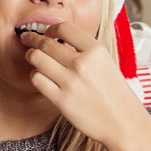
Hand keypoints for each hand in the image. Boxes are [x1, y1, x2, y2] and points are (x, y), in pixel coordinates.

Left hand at [20, 22, 147, 149]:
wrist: (123, 123)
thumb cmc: (114, 93)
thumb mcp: (106, 62)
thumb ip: (84, 50)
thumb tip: (58, 39)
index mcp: (96, 51)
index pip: (64, 28)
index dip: (51, 29)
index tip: (47, 33)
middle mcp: (83, 64)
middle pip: (46, 43)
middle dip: (33, 39)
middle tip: (27, 38)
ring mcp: (71, 82)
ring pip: (36, 58)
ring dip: (31, 56)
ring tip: (33, 57)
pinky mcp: (61, 100)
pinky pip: (37, 79)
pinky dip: (35, 75)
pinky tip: (40, 76)